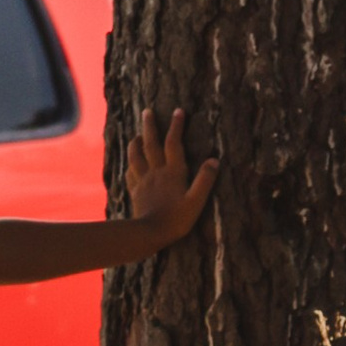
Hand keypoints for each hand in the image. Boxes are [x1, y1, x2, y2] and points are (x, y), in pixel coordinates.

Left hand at [123, 106, 217, 247]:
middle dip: (149, 126)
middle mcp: (155, 172)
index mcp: (172, 172)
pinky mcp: (135, 191)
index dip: (176, 126)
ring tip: (136, 135)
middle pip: (150, 144)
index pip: (173, 143)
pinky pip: (130, 173)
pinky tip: (130, 164)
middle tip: (147, 111)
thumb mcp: (196, 201)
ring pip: (136, 156)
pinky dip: (130, 164)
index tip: (178, 111)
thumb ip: (205, 180)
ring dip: (136, 143)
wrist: (149, 234)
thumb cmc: (176, 219)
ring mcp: (143, 181)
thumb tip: (214, 160)